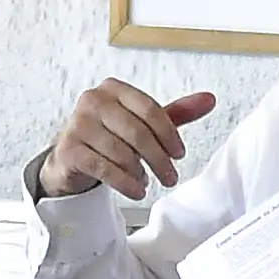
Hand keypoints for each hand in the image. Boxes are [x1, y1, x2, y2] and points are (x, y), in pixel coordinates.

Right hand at [36, 82, 218, 201]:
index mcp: (113, 89)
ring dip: (140, 172)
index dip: (169, 134)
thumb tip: (209, 99)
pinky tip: (136, 189)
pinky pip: (104, 168)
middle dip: (158, 159)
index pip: (149, 109)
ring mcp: (77, 124)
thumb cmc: (109, 136)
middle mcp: (92, 101)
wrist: (71, 158)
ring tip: (147, 181)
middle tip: (170, 176)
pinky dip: (125, 183)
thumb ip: (175, 113)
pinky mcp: (69, 149)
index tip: (179, 154)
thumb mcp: (142, 123)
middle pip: (137, 132)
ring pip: (121, 152)